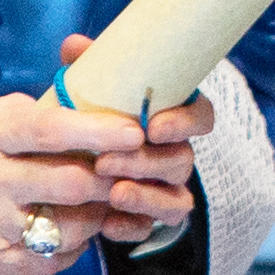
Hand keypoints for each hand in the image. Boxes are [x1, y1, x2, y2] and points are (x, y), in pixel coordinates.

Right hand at [0, 36, 200, 274]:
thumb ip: (11, 123)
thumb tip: (67, 118)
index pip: (52, 129)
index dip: (99, 132)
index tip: (132, 130)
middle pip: (72, 183)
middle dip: (110, 178)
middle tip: (130, 170)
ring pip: (67, 226)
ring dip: (96, 216)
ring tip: (105, 203)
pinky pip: (45, 261)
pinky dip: (69, 250)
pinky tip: (73, 236)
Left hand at [47, 30, 210, 244]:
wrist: (75, 167)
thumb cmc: (95, 120)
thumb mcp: (91, 93)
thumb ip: (88, 70)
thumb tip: (75, 46)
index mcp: (170, 118)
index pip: (200, 115)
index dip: (185, 122)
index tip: (154, 125)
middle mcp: (174, 154)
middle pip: (181, 159)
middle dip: (146, 161)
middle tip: (107, 160)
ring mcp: (165, 189)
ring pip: (174, 198)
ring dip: (144, 195)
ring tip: (113, 193)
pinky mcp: (148, 219)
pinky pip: (151, 229)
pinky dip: (131, 227)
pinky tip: (108, 224)